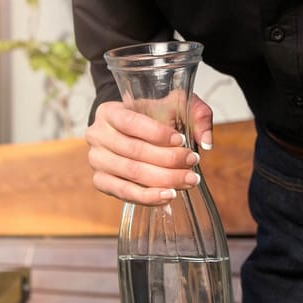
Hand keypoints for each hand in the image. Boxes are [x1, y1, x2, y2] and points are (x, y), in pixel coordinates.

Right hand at [84, 95, 213, 204]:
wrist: (134, 133)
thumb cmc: (154, 117)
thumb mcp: (175, 104)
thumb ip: (196, 112)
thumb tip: (206, 141)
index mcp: (108, 112)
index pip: (131, 123)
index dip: (157, 133)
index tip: (181, 140)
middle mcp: (97, 136)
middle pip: (134, 151)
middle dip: (168, 159)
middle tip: (193, 162)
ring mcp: (96, 160)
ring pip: (132, 173)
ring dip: (163, 179)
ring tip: (188, 180)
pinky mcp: (101, 181)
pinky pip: (124, 193)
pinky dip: (148, 197)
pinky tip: (169, 195)